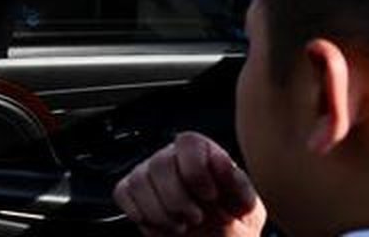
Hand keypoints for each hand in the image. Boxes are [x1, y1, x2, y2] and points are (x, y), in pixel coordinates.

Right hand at [113, 132, 265, 236]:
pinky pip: (123, 194)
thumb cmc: (230, 227)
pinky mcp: (130, 190)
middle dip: (177, 200)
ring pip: (138, 182)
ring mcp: (148, 172)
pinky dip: (139, 214)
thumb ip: (239, 186)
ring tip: (178, 225)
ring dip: (160, 213)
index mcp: (204, 153)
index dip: (197, 172)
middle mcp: (172, 157)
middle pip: (160, 164)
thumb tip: (223, 164)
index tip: (209, 197)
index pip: (188, 142)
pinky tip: (160, 224)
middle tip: (195, 218)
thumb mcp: (246, 210)